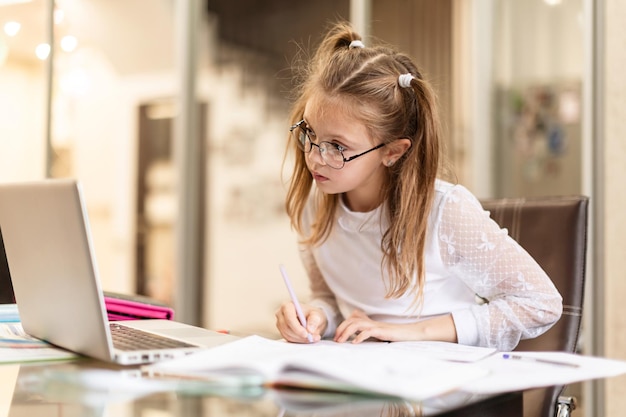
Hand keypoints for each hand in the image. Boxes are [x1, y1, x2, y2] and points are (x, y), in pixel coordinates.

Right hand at [275, 302, 325, 342]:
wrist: (311, 319)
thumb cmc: (312, 314)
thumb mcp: (317, 315)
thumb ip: (314, 320)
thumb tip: (310, 329)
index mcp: (287, 306)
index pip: (289, 318)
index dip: (297, 327)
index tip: (306, 334)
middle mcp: (281, 314)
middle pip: (287, 327)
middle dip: (300, 335)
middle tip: (312, 338)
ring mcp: (280, 323)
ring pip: (288, 335)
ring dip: (300, 339)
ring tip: (312, 338)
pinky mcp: (282, 332)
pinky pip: (288, 339)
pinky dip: (298, 340)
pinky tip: (306, 338)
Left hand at [334, 310, 457, 343]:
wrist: (409, 334)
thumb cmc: (394, 335)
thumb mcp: (378, 333)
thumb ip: (368, 331)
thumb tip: (357, 334)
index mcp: (369, 322)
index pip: (352, 318)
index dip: (342, 325)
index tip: (337, 337)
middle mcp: (371, 322)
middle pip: (351, 320)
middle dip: (341, 329)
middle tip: (336, 340)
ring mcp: (376, 325)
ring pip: (356, 324)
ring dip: (346, 332)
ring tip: (341, 341)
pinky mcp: (381, 331)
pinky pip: (368, 331)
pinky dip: (359, 337)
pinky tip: (354, 343)